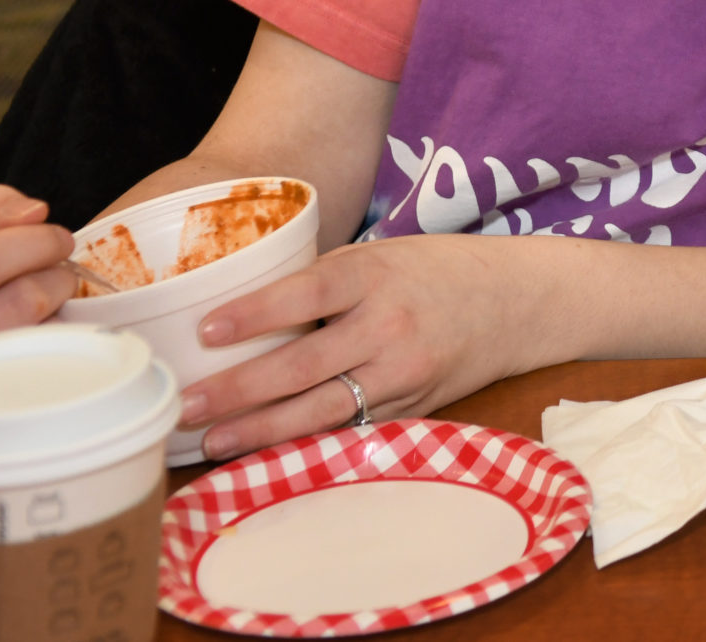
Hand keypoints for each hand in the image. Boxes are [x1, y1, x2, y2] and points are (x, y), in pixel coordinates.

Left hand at [178, 236, 535, 461]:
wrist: (519, 301)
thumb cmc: (439, 271)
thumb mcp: (384, 255)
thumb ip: (326, 280)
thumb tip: (246, 304)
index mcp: (377, 275)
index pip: (306, 294)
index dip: (255, 315)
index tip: (206, 331)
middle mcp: (390, 326)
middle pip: (303, 365)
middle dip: (239, 390)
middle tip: (187, 405)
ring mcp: (403, 374)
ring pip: (322, 410)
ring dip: (262, 430)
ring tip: (214, 442)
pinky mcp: (412, 408)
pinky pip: (349, 429)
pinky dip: (305, 442)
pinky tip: (266, 451)